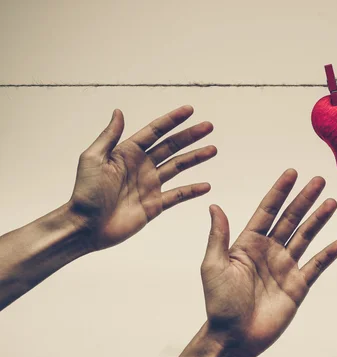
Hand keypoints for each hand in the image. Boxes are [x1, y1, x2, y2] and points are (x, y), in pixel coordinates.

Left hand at [69, 105, 216, 249]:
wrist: (86, 226)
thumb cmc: (85, 193)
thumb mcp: (92, 159)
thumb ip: (109, 137)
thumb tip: (118, 112)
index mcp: (127, 152)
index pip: (155, 132)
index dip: (172, 120)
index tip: (189, 110)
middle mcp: (142, 166)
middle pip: (172, 146)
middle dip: (190, 136)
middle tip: (208, 126)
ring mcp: (150, 185)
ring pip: (179, 167)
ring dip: (196, 157)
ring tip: (212, 149)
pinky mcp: (155, 205)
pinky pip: (178, 195)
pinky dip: (192, 191)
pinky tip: (206, 186)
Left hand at [200, 169, 336, 356]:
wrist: (234, 337)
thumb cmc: (219, 303)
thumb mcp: (214, 266)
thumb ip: (218, 236)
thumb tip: (214, 205)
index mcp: (248, 243)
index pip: (267, 211)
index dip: (280, 192)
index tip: (292, 173)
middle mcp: (269, 251)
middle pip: (291, 218)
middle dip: (304, 199)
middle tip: (319, 179)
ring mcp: (285, 267)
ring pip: (306, 236)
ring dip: (319, 219)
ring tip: (332, 201)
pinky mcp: (298, 286)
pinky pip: (316, 266)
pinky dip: (327, 254)